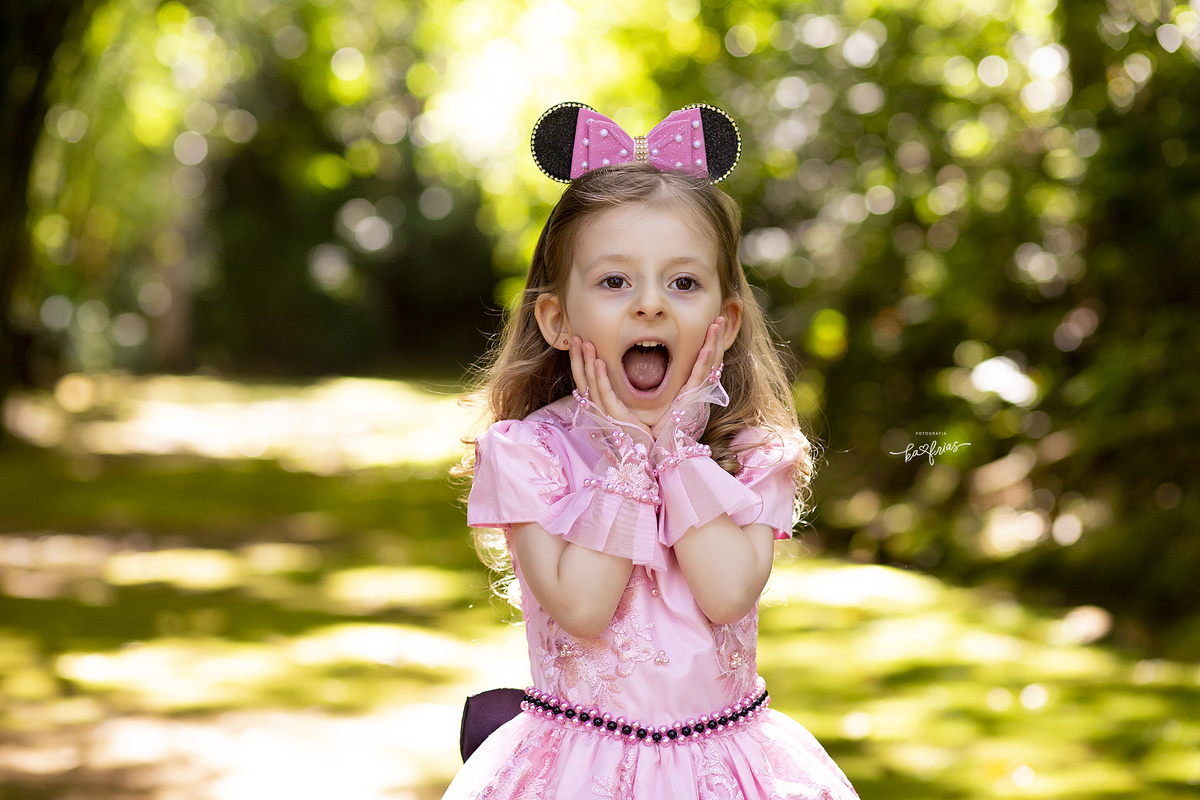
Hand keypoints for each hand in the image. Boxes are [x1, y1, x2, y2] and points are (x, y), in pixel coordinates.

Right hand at [569, 336, 650, 437]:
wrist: (646, 453)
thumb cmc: (639, 432)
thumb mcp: (626, 408)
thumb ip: (620, 392)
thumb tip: (617, 374)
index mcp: (598, 406)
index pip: (584, 380)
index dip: (579, 361)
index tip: (577, 343)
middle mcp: (596, 409)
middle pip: (581, 379)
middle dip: (577, 357)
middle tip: (575, 337)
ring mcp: (603, 413)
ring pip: (590, 383)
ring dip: (587, 362)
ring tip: (586, 343)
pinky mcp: (614, 416)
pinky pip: (604, 393)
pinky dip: (600, 377)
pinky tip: (599, 362)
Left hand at [650, 317, 726, 441]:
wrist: (658, 451)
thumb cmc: (651, 431)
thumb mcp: (654, 404)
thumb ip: (652, 389)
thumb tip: (641, 375)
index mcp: (689, 392)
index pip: (701, 363)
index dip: (708, 345)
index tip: (710, 328)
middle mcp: (697, 391)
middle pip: (711, 359)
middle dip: (716, 339)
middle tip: (720, 319)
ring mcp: (697, 394)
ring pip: (711, 362)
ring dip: (716, 342)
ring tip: (719, 323)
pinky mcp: (693, 398)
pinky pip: (701, 374)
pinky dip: (707, 357)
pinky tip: (710, 343)